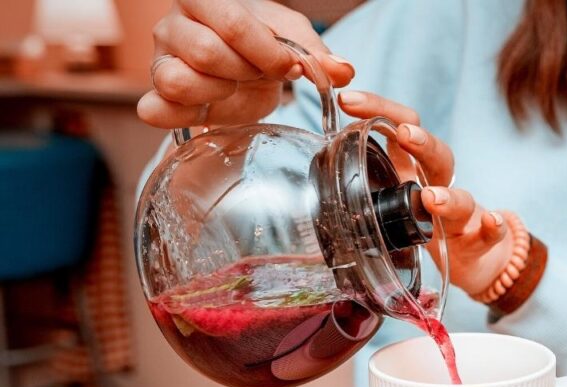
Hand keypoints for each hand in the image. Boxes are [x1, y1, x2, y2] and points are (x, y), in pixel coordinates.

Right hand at [138, 0, 354, 128]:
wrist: (245, 65)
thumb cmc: (263, 41)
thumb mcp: (293, 37)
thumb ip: (317, 52)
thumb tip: (342, 71)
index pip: (233, 24)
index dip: (269, 52)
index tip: (290, 66)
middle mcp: (173, 24)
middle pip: (207, 53)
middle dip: (248, 72)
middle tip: (262, 74)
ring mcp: (160, 60)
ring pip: (178, 81)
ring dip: (219, 92)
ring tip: (235, 87)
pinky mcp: (158, 96)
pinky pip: (154, 110)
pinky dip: (182, 115)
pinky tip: (210, 108)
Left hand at [338, 91, 513, 295]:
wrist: (468, 256)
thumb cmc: (419, 222)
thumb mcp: (389, 197)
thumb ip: (360, 179)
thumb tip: (310, 163)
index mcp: (411, 169)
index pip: (402, 125)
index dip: (379, 108)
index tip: (349, 100)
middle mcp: (438, 185)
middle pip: (436, 154)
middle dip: (420, 142)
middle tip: (403, 135)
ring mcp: (462, 214)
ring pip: (462, 197)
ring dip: (448, 196)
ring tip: (432, 197)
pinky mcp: (480, 241)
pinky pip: (490, 232)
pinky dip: (494, 227)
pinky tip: (490, 223)